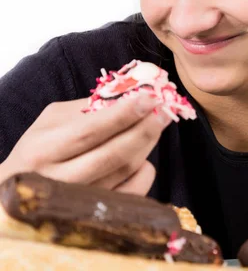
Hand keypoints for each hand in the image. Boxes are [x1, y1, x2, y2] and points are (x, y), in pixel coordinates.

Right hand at [0, 93, 171, 194]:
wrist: (21, 193)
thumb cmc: (39, 149)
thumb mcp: (52, 122)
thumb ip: (87, 107)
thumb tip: (131, 94)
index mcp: (43, 150)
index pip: (91, 130)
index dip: (124, 114)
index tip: (149, 98)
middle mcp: (59, 179)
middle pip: (114, 154)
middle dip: (144, 129)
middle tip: (164, 111)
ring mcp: (79, 201)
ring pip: (126, 170)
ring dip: (147, 144)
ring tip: (155, 125)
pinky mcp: (97, 214)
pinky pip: (134, 191)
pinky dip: (145, 170)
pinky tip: (142, 156)